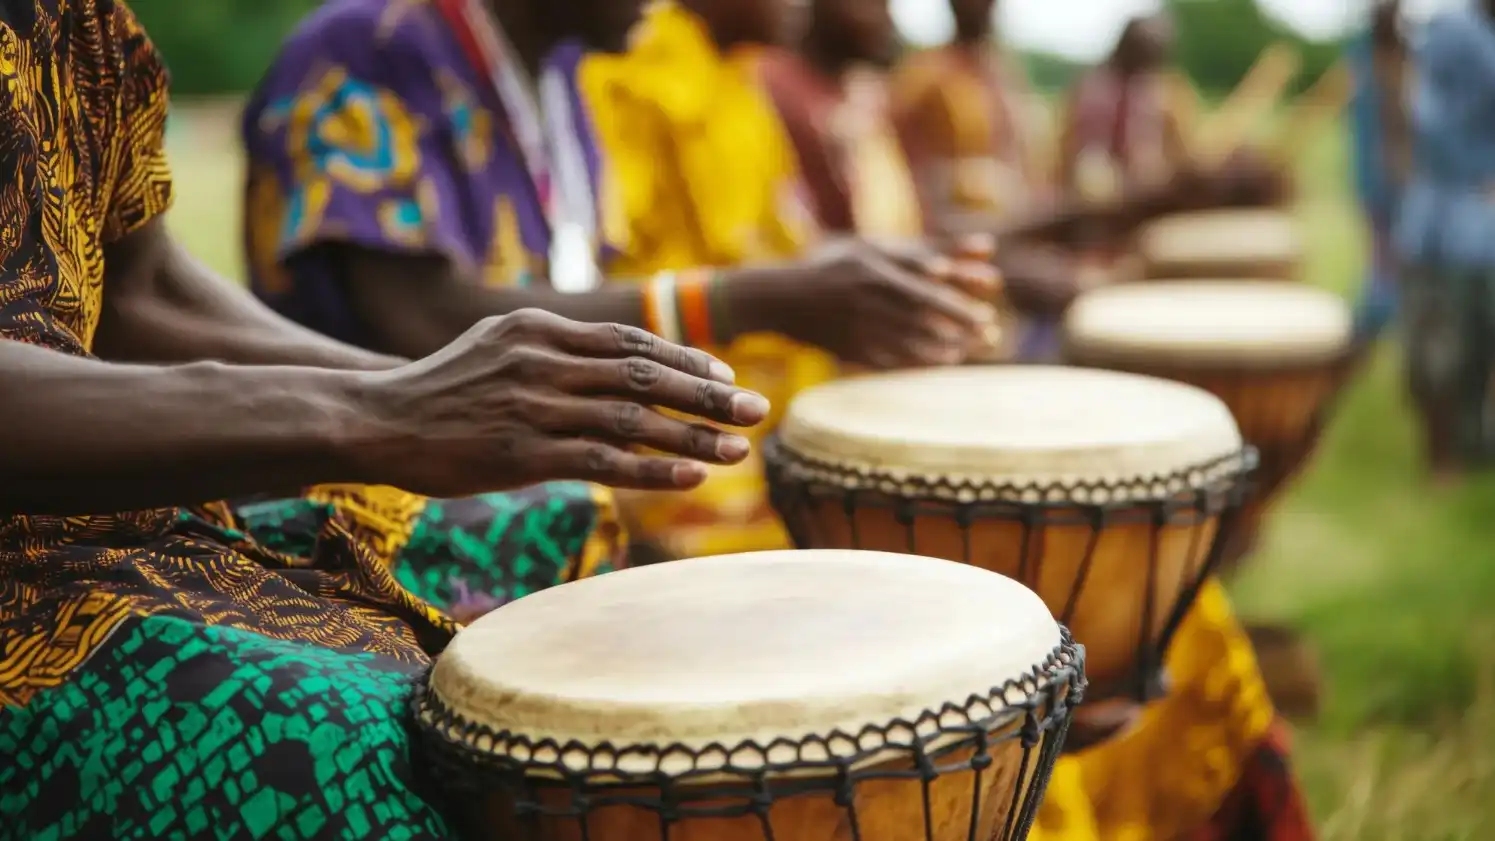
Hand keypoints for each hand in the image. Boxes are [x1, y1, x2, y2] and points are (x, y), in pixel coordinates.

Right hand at [356, 309, 770, 497]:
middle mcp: (542, 361)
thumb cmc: (439, 390)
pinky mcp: (522, 455)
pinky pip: (603, 462)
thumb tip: (609, 363)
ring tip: (739, 448)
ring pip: (632, 419)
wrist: (373, 421)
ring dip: (693, 434)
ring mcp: (533, 407)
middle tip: (758, 406)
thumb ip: (552, 348)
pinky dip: (652, 468)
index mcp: (538, 328)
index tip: (723, 375)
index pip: (629, 340)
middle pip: (644, 376)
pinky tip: (691, 475)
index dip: (683, 358)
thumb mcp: (496, 346)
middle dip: (707, 393)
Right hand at [744, 238, 999, 367]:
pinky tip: (942, 360)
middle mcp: (867, 300)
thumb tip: (976, 253)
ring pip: (909, 344)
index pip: (928, 292)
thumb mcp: (875, 249)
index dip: (960, 306)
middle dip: (960, 330)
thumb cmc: (837, 265)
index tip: (988, 314)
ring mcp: (857, 327)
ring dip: (944, 349)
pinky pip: (891, 360)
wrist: (782, 298)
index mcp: (875, 271)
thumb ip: (923, 251)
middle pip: (925, 320)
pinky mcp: (849, 350)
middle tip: (991, 337)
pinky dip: (919, 362)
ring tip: (967, 350)